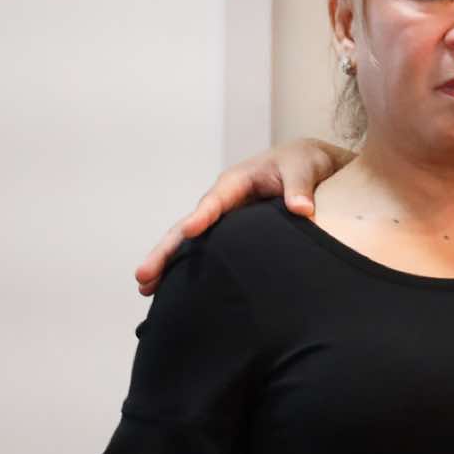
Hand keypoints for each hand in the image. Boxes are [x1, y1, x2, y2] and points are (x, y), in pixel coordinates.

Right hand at [135, 138, 351, 294]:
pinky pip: (206, 252)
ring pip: (189, 243)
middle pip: (187, 226)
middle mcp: (222, 202)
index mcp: (236, 182)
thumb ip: (300, 187)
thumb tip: (303, 210)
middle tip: (144, 276)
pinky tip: (174, 291)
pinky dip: (188, 268)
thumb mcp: (303, 167)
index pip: (215, 201)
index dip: (202, 216)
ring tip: (146, 290)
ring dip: (168, 264)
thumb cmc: (302, 162)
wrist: (309, 166)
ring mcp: (223, 220)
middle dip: (166, 251)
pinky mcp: (231, 236)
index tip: (190, 232)